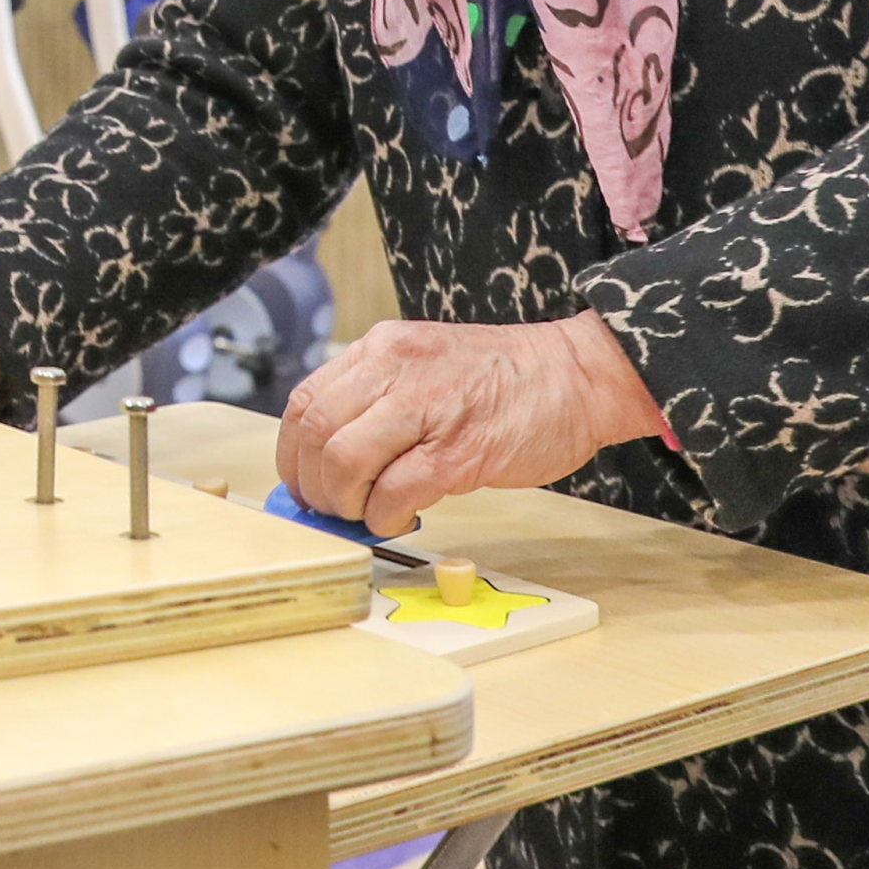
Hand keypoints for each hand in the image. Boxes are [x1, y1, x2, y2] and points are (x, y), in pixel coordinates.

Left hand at [274, 313, 663, 536]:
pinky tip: (399, 519)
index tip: (301, 484)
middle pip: (315, 433)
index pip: (303, 401)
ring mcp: (428, 408)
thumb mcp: (424, 366)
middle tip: (329, 509)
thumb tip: (331, 461)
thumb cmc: (503, 381)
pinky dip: (385, 516)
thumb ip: (378, 402)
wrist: (577, 376)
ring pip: (345, 461)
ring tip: (364, 514)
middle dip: (312, 484)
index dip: (292, 454)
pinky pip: (396, 491)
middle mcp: (396, 369)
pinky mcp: (460, 450)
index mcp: (382, 349)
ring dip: (344, 503)